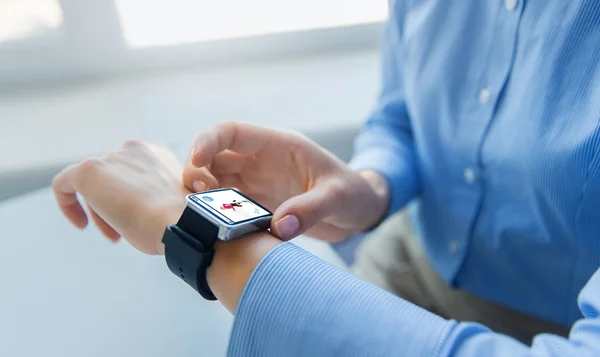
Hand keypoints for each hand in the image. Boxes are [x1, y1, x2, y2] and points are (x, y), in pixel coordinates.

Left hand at [52, 141, 187, 254]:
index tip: (135, 217)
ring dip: (100, 210)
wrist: (181, 221)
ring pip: (93, 184)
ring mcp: (111, 158)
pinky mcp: (89, 171)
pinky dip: (67, 203)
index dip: (130, 197)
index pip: (132, 172)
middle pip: (111, 177)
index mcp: (157, 153)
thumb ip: (155, 195)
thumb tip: (142, 208)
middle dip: (114, 205)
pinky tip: (80, 223)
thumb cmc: (180, 219)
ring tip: (114, 235)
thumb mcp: (171, 200)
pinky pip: (65, 183)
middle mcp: (134, 149)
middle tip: (122, 233)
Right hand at [183, 122, 388, 241]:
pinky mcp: (258, 206)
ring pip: (216, 181)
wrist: (360, 211)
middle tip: (199, 196)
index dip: (209, 141)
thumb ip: (309, 209)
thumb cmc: (353, 194)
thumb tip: (278, 227)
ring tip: (204, 215)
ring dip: (203, 195)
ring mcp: (257, 184)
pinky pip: (228, 206)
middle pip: (214, 157)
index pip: (233, 132)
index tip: (196, 160)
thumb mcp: (338, 197)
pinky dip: (216, 214)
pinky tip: (216, 227)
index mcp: (278, 145)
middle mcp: (261, 161)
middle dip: (198, 172)